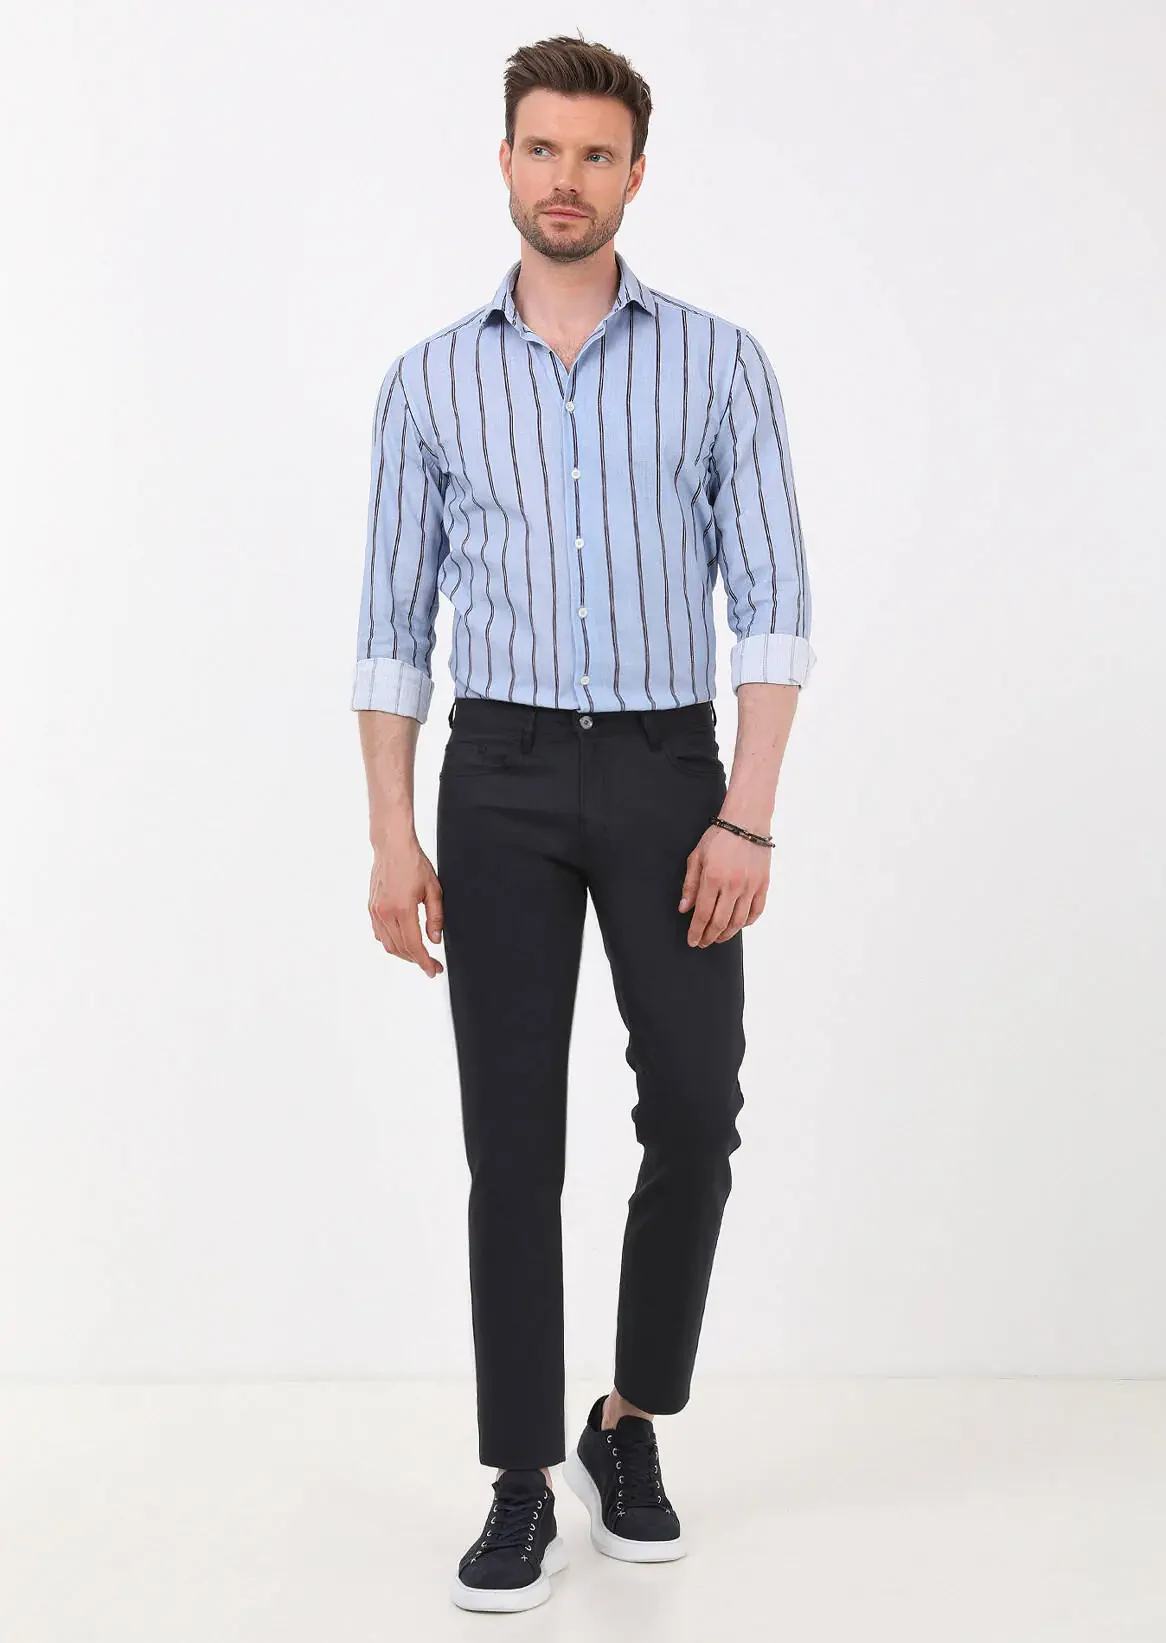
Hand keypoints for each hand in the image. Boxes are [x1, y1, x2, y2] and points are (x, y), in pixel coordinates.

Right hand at [368, 833, 444, 976]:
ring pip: (388, 944)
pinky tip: (403, 942)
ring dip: (404, 954)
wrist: (392, 847)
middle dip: (417, 961)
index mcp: (402, 909)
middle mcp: (385, 912)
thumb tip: (435, 940)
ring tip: (419, 956)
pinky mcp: (372, 908)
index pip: (414, 945)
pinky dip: (392, 942)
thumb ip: (435, 917)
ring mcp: (376, 911)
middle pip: (400, 949)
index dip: (425, 962)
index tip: (433, 970)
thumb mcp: (433, 889)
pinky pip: (380, 934)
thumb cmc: (414, 863)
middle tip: (432, 965)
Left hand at [678, 823, 769, 946]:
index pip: (703, 914)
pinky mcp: (763, 884)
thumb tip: (684, 909)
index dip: (696, 931)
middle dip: (710, 937)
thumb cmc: (718, 836)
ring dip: (727, 934)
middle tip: (703, 943)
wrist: (747, 822)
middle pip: (720, 922)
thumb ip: (690, 885)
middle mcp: (733, 885)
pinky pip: (756, 911)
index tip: (692, 941)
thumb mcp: (697, 857)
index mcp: (713, 878)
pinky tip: (738, 925)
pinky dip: (747, 922)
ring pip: (739, 921)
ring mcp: (750, 886)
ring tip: (718, 938)